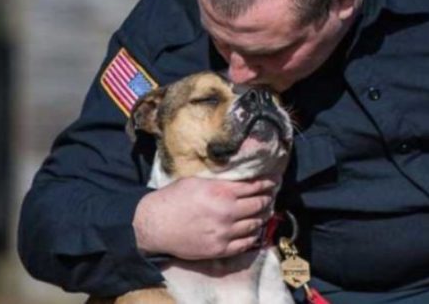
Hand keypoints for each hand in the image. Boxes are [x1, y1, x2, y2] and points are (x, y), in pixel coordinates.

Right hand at [133, 175, 279, 259]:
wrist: (153, 225)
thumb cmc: (172, 199)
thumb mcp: (197, 181)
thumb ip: (220, 182)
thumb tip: (238, 179)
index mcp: (222, 192)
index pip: (255, 186)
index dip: (268, 183)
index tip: (274, 180)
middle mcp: (227, 212)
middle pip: (259, 205)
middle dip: (267, 199)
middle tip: (270, 196)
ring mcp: (225, 232)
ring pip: (255, 224)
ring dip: (262, 217)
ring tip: (264, 212)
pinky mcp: (220, 249)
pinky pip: (245, 243)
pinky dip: (253, 236)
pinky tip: (254, 231)